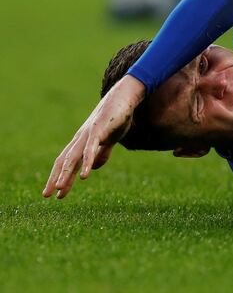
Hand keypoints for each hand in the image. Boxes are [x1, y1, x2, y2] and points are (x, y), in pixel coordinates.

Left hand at [42, 75, 145, 198]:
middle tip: (48, 195)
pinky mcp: (98, 130)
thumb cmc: (117, 117)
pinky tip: (84, 176)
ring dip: (65, 173)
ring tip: (59, 188)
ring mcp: (88, 134)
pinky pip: (90, 149)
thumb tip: (94, 167)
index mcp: (82, 141)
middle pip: (64, 161)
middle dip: (56, 178)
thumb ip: (102, 152)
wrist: (124, 97)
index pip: (67, 161)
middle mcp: (80, 138)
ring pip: (73, 157)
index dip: (60, 176)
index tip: (56, 193)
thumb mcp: (109, 139)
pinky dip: (86, 162)